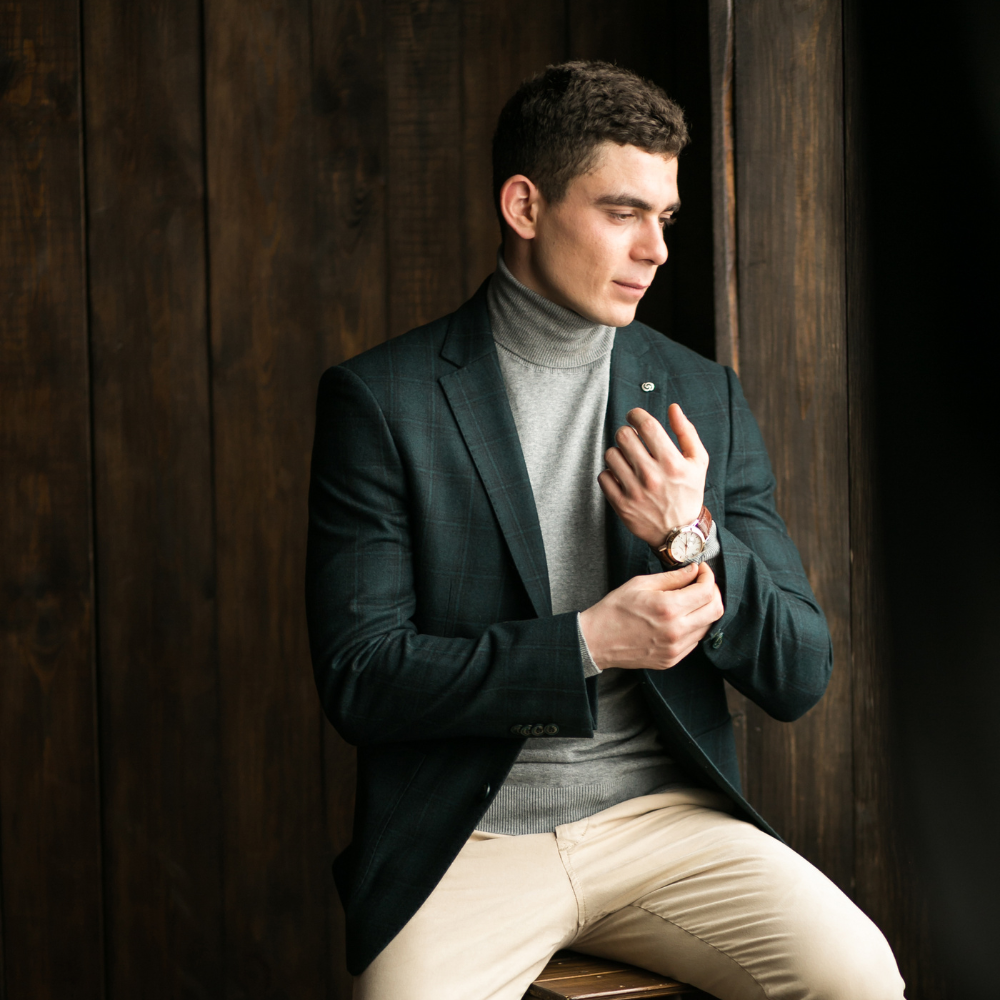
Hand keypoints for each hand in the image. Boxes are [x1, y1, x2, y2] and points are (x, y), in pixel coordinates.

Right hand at [579, 562, 723, 670]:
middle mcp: (676, 631)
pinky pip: (695, 640)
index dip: (708, 576)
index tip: (701, 570)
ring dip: (704, 610)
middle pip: (716, 610)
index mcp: (668, 609)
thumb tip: (694, 571)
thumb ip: (672, 578)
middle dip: (712, 592)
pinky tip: (680, 617)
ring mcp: (675, 649)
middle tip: (701, 583)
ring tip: (689, 600)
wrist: (596, 640)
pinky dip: (694, 625)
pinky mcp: (672, 660)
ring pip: (708, 626)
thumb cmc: (614, 609)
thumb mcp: (641, 584)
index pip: (706, 591)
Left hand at [598, 404, 708, 546]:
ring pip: (611, 454)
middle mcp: (652, 476)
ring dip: (617, 453)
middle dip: (626, 433)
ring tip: (627, 460)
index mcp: (672, 463)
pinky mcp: (621, 505)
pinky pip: (603, 476)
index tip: (634, 417)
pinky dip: (610, 474)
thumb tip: (673, 408)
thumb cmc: (688, 493)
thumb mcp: (698, 462)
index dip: (636, 415)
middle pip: (624, 436)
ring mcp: (635, 491)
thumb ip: (686, 432)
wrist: (680, 533)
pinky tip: (622, 476)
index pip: (646, 425)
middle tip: (631, 440)